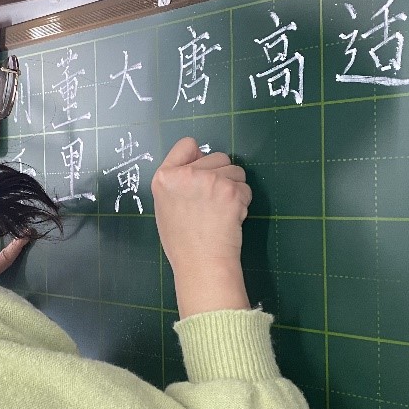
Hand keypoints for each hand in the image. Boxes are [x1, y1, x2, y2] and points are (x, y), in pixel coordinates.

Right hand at [152, 137, 251, 316]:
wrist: (201, 264)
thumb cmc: (182, 242)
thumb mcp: (165, 206)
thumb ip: (178, 182)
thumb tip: (200, 164)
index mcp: (164, 177)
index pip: (187, 144)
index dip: (198, 159)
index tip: (200, 176)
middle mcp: (185, 174)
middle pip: (216, 156)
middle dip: (219, 175)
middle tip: (211, 202)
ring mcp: (209, 180)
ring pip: (234, 170)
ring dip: (233, 187)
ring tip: (221, 211)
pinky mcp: (231, 190)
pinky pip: (245, 187)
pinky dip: (242, 201)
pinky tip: (230, 217)